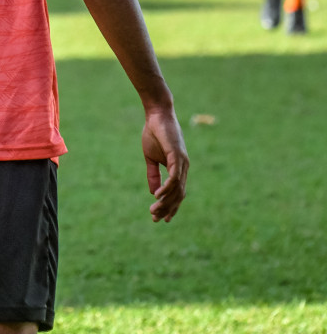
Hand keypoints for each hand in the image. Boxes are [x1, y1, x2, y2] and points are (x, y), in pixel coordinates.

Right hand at [142, 106, 188, 222]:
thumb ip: (153, 175)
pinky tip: (158, 196)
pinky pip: (174, 177)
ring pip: (177, 189)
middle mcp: (183, 168)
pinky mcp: (177, 156)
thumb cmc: (154, 134)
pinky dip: (167, 188)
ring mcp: (182, 163)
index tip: (160, 219)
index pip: (178, 193)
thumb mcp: (151, 158)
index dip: (170, 207)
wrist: (156, 115)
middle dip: (167, 209)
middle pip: (178, 195)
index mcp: (178, 169)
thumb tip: (154, 193)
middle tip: (154, 218)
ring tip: (154, 210)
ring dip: (165, 202)